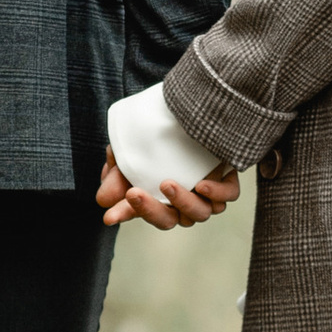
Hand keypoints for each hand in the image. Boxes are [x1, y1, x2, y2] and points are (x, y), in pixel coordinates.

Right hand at [96, 149, 240, 231]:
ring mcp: (206, 192)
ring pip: (200, 213)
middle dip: (150, 209)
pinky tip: (201, 184)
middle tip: (133, 192)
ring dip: (182, 202)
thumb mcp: (132, 149)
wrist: (193, 111)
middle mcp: (183, 200)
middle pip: (170, 220)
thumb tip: (103, 200)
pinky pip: (228, 195)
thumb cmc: (160, 136)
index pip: (141, 212)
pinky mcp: (226, 179)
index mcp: (160, 197)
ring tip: (166, 184)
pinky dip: (216, 194)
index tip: (109, 217)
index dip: (125, 215)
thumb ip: (118, 173)